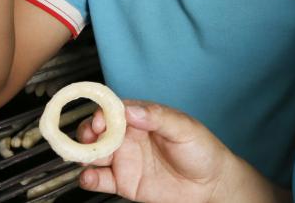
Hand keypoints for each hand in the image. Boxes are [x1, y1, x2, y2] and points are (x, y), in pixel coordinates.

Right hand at [77, 101, 232, 202]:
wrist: (210, 185)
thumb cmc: (202, 150)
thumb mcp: (184, 127)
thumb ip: (157, 117)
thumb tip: (131, 110)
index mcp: (141, 118)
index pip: (114, 109)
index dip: (103, 112)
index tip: (100, 120)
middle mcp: (128, 137)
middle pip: (97, 130)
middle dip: (87, 132)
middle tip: (91, 138)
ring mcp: (124, 159)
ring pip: (93, 153)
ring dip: (83, 153)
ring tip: (86, 157)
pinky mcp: (123, 182)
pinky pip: (99, 179)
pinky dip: (88, 177)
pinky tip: (88, 176)